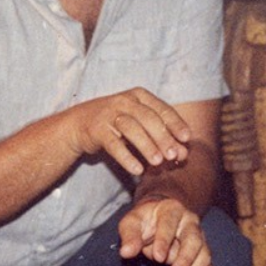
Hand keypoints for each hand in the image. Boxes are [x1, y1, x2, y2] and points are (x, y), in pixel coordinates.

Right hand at [69, 87, 190, 176]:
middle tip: (173, 155)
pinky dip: (126, 157)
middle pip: (148, 118)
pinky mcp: (96, 129)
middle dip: (163, 137)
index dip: (175, 123)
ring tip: (158, 162)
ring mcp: (108, 114)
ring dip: (146, 146)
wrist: (79, 124)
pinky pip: (113, 144)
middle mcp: (124, 101)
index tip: (186, 138)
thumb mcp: (140, 126)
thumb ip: (162, 137)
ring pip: (131, 128)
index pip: (162, 109)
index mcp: (138, 96)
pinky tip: (137, 169)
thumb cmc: (117, 124)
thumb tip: (183, 154)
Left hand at [118, 195, 212, 265]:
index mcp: (171, 209)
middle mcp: (190, 222)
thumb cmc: (144, 221)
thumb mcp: (131, 223)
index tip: (157, 257)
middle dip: (185, 260)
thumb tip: (126, 253)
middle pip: (193, 240)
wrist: (158, 218)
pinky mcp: (203, 253)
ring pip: (204, 256)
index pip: (169, 224)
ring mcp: (200, 238)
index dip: (164, 241)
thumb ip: (129, 236)